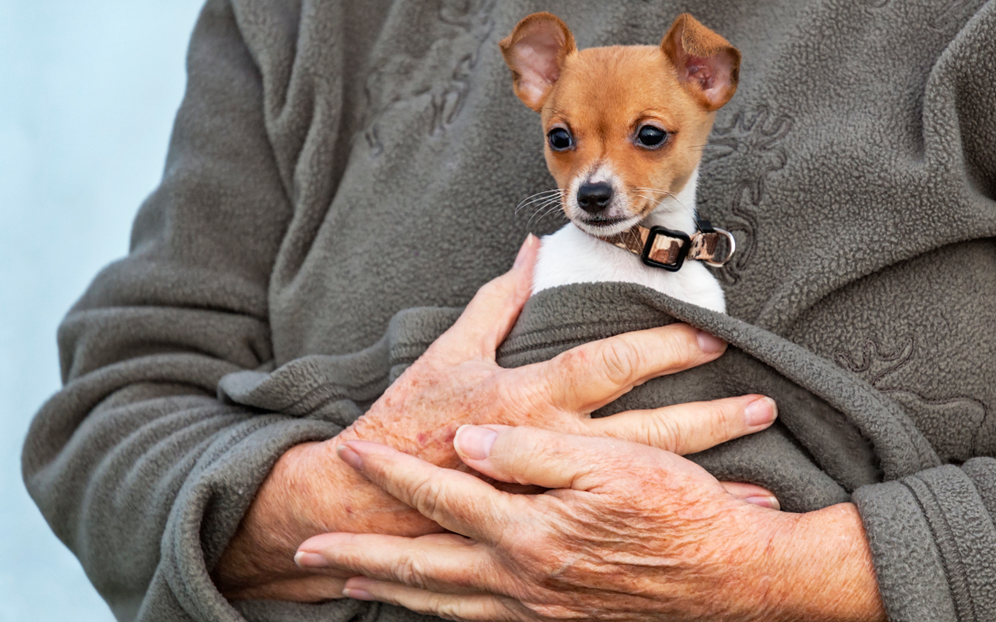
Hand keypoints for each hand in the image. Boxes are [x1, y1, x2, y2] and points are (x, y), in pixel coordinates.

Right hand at [216, 235, 767, 599]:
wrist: (371, 499)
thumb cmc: (412, 420)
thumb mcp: (450, 352)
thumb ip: (496, 300)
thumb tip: (528, 250)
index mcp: (526, 398)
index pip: (605, 367)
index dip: (658, 347)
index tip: (707, 334)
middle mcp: (549, 447)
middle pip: (643, 433)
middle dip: (706, 419)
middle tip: (760, 404)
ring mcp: (553, 495)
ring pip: (642, 486)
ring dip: (704, 480)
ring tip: (764, 478)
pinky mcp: (548, 526)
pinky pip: (620, 526)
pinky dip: (666, 527)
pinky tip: (709, 530)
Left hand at [299, 426, 885, 621]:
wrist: (736, 580)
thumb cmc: (679, 513)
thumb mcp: (608, 465)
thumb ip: (529, 453)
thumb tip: (468, 443)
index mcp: (528, 531)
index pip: (441, 496)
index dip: (392, 472)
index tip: (351, 452)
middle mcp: (522, 578)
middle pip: (422, 565)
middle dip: (362, 556)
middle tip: (311, 553)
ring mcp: (538, 607)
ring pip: (444, 603)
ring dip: (393, 591)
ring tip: (353, 584)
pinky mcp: (559, 618)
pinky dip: (442, 614)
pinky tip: (433, 608)